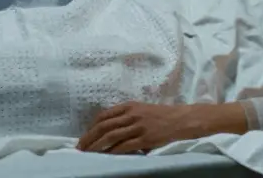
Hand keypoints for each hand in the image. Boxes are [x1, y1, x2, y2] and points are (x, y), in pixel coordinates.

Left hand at [77, 102, 212, 153]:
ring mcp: (138, 126)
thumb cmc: (161, 115)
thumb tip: (108, 129)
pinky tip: (106, 156)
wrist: (181, 119)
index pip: (104, 115)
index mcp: (129, 105)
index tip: (85, 136)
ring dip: (97, 146)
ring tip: (88, 153)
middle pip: (104, 126)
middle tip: (80, 147)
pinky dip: (113, 152)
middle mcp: (132, 114)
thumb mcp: (141, 109)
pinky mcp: (145, 138)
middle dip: (89, 138)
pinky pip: (124, 146)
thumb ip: (126, 116)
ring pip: (111, 136)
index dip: (91, 127)